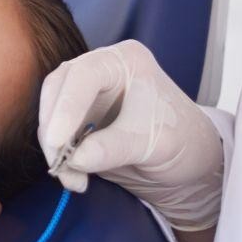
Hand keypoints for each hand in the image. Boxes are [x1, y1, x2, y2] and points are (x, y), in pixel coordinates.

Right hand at [36, 40, 225, 232]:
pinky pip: (57, 133)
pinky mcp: (80, 119)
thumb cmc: (183, 141)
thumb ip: (114, 149)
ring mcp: (88, 94)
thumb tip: (75, 159)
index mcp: (125, 62)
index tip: (57, 141)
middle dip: (53, 129)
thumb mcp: (154, 145)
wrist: (190, 162)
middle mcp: (102, 70)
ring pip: (51, 112)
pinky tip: (75, 178)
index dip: (66, 106)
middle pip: (58, 89)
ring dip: (54, 148)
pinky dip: (60, 156)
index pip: (84, 75)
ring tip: (72, 179)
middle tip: (58, 166)